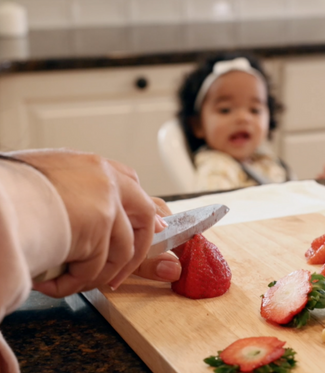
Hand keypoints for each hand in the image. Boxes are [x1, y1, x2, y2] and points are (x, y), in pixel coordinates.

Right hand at [15, 149, 175, 296]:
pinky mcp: (99, 224)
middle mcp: (105, 178)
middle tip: (122, 270)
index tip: (150, 228)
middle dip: (141, 247)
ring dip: (100, 274)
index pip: (131, 183)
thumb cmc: (8, 191)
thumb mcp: (46, 179)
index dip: (140, 212)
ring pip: (123, 249)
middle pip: (146, 213)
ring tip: (73, 283)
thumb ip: (75, 192)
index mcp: (92, 165)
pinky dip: (76, 283)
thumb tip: (88, 216)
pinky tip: (54, 284)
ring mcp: (106, 200)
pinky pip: (97, 266)